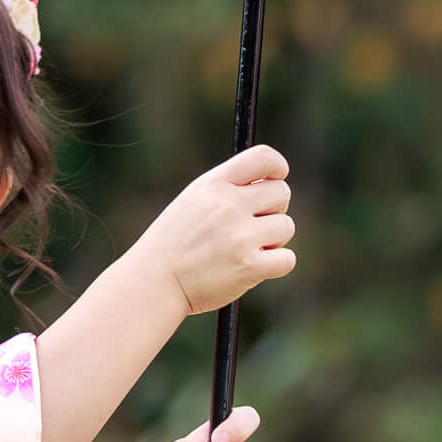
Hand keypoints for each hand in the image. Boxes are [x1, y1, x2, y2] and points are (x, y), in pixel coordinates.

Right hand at [138, 146, 295, 317]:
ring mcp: (240, 237)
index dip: (277, 167)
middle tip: (255, 224)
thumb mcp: (193, 201)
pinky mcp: (249, 267)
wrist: (154, 282)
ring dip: (273, 240)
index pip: (263, 158)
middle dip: (274, 209)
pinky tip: (254, 267)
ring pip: (286, 227)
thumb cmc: (175, 243)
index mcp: (214, 185)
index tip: (277, 178)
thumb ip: (228, 188)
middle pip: (282, 193)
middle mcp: (228, 206)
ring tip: (246, 249)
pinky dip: (276, 265)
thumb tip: (271, 183)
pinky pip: (287, 259)